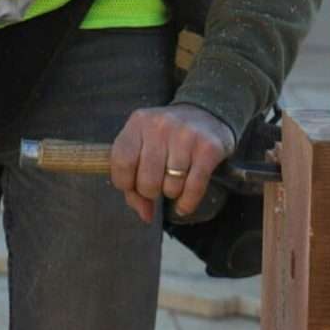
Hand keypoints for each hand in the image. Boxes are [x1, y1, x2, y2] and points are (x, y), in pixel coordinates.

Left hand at [110, 104, 233, 223]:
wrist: (206, 113)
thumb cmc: (167, 137)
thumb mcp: (144, 146)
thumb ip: (133, 181)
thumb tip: (145, 215)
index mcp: (138, 122)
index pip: (122, 163)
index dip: (126, 183)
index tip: (134, 186)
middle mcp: (160, 125)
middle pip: (147, 181)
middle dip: (151, 191)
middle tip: (158, 184)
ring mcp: (185, 135)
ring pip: (171, 187)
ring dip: (171, 193)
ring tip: (174, 181)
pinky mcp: (208, 148)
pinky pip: (193, 189)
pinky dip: (187, 203)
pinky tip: (184, 202)